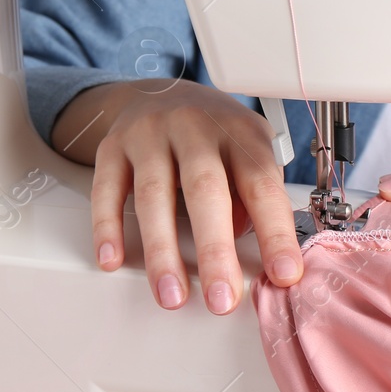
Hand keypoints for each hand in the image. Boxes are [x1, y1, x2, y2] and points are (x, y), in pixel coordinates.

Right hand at [51, 79, 301, 313]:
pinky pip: (107, 190)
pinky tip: (113, 259)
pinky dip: (108, 227)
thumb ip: (254, 197)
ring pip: (154, 195)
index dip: (274, 232)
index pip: (261, 185)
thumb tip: (253, 248)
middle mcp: (195, 129)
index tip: (283, 274)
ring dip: (162, 251)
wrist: (160, 92)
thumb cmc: (214, 136)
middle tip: (221, 299)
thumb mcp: (249, 151)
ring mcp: (150, 134)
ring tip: (171, 295)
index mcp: (239, 134)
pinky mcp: (113, 146)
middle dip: (214, 251)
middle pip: (206, 191)